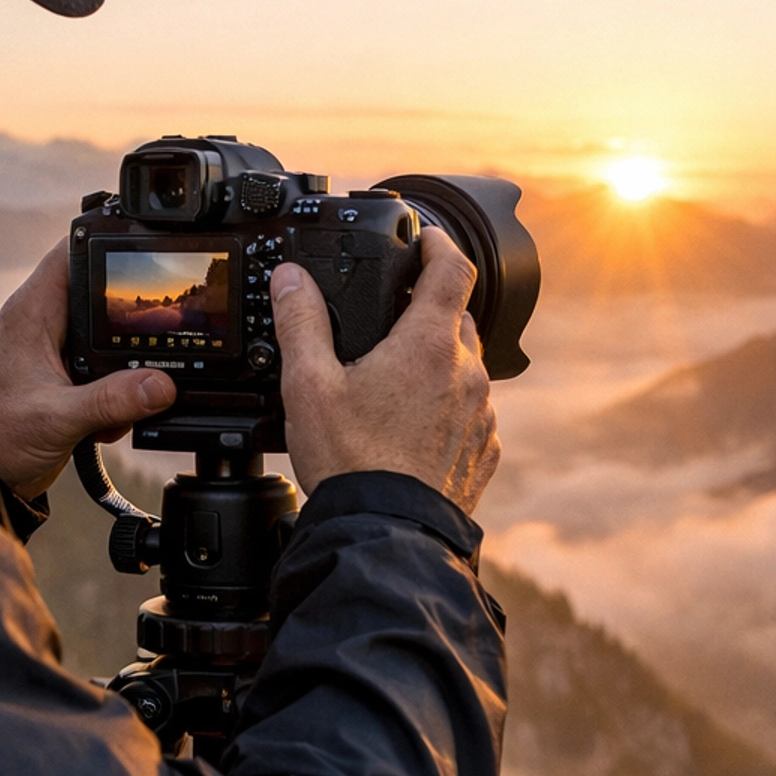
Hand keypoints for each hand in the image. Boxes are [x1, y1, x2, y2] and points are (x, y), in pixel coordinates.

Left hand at [0, 239, 175, 498]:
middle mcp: (45, 324)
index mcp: (34, 312)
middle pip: (102, 294)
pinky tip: (106, 423)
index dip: (108, 241)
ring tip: (125, 397)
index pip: (72, 251)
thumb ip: (111, 401)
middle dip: (132, 317)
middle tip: (158, 337)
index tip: (146, 246)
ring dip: (127, 367)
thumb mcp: (57, 418)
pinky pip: (107, 372)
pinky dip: (118, 395)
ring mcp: (57, 351)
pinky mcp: (67, 379)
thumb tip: (162, 385)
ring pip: (109, 337)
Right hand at [270, 227, 499, 512]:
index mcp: (428, 345)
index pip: (452, 267)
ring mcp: (482, 416)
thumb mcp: (309, 386)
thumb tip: (291, 280)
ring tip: (393, 392)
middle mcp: (467, 374)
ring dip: (437, 369)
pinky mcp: (484, 453)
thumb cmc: (350, 464)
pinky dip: (447, 414)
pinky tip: (411, 435)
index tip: (425, 241)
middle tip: (390, 328)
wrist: (385, 535)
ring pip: (466, 370)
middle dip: (427, 315)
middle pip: (457, 320)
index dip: (439, 244)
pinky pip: (471, 417)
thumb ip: (301, 323)